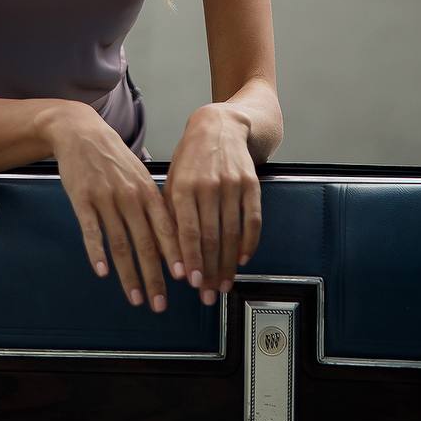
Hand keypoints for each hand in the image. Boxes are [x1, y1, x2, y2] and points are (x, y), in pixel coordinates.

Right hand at [49, 104, 184, 313]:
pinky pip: (91, 231)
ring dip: (129, 275)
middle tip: (160, 303)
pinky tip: (102, 272)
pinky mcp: (82, 199)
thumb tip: (167, 240)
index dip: (176, 255)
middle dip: (154, 277)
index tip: (185, 279)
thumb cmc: (113, 158)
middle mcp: (130, 196)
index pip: (166, 228)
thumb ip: (152, 206)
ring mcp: (105, 198)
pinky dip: (97, 253)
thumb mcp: (139, 176)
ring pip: (120, 243)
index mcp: (148, 191)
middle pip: (145, 243)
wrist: (81, 132)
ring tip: (136, 297)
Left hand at [162, 104, 261, 304]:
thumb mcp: (172, 178)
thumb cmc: (190, 156)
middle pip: (211, 237)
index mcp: (183, 185)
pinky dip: (249, 242)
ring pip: (232, 233)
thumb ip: (170, 212)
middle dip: (211, 270)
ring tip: (225, 284)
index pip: (187, 230)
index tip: (192, 283)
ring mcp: (232, 184)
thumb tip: (166, 251)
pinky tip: (243, 259)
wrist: (218, 125)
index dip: (191, 258)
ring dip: (229, 264)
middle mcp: (208, 185)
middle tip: (209, 295)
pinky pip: (253, 219)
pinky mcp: (251, 184)